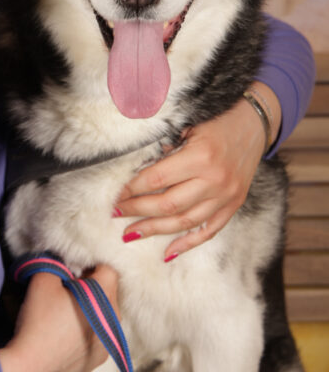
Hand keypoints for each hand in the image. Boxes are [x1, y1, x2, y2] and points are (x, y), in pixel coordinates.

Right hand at [0, 264, 117, 371]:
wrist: (30, 369)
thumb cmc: (39, 321)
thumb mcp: (43, 279)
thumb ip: (56, 262)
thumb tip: (62, 261)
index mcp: (104, 296)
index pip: (108, 268)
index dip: (90, 264)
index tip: (73, 270)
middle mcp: (113, 319)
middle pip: (108, 290)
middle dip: (90, 285)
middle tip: (67, 289)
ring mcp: (108, 341)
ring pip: (104, 313)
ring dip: (90, 307)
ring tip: (67, 312)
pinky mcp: (99, 359)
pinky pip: (99, 334)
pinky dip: (88, 328)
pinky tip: (68, 332)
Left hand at [115, 83, 280, 260]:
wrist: (254, 122)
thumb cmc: (217, 119)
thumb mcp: (189, 125)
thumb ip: (166, 148)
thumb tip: (137, 172)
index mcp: (201, 156)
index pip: (157, 179)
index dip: (133, 188)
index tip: (115, 194)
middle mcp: (215, 180)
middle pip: (168, 204)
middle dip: (137, 210)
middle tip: (116, 212)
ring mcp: (227, 196)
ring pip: (185, 222)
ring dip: (155, 230)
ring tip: (131, 233)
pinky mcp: (235, 205)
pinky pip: (209, 230)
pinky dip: (187, 244)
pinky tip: (167, 252)